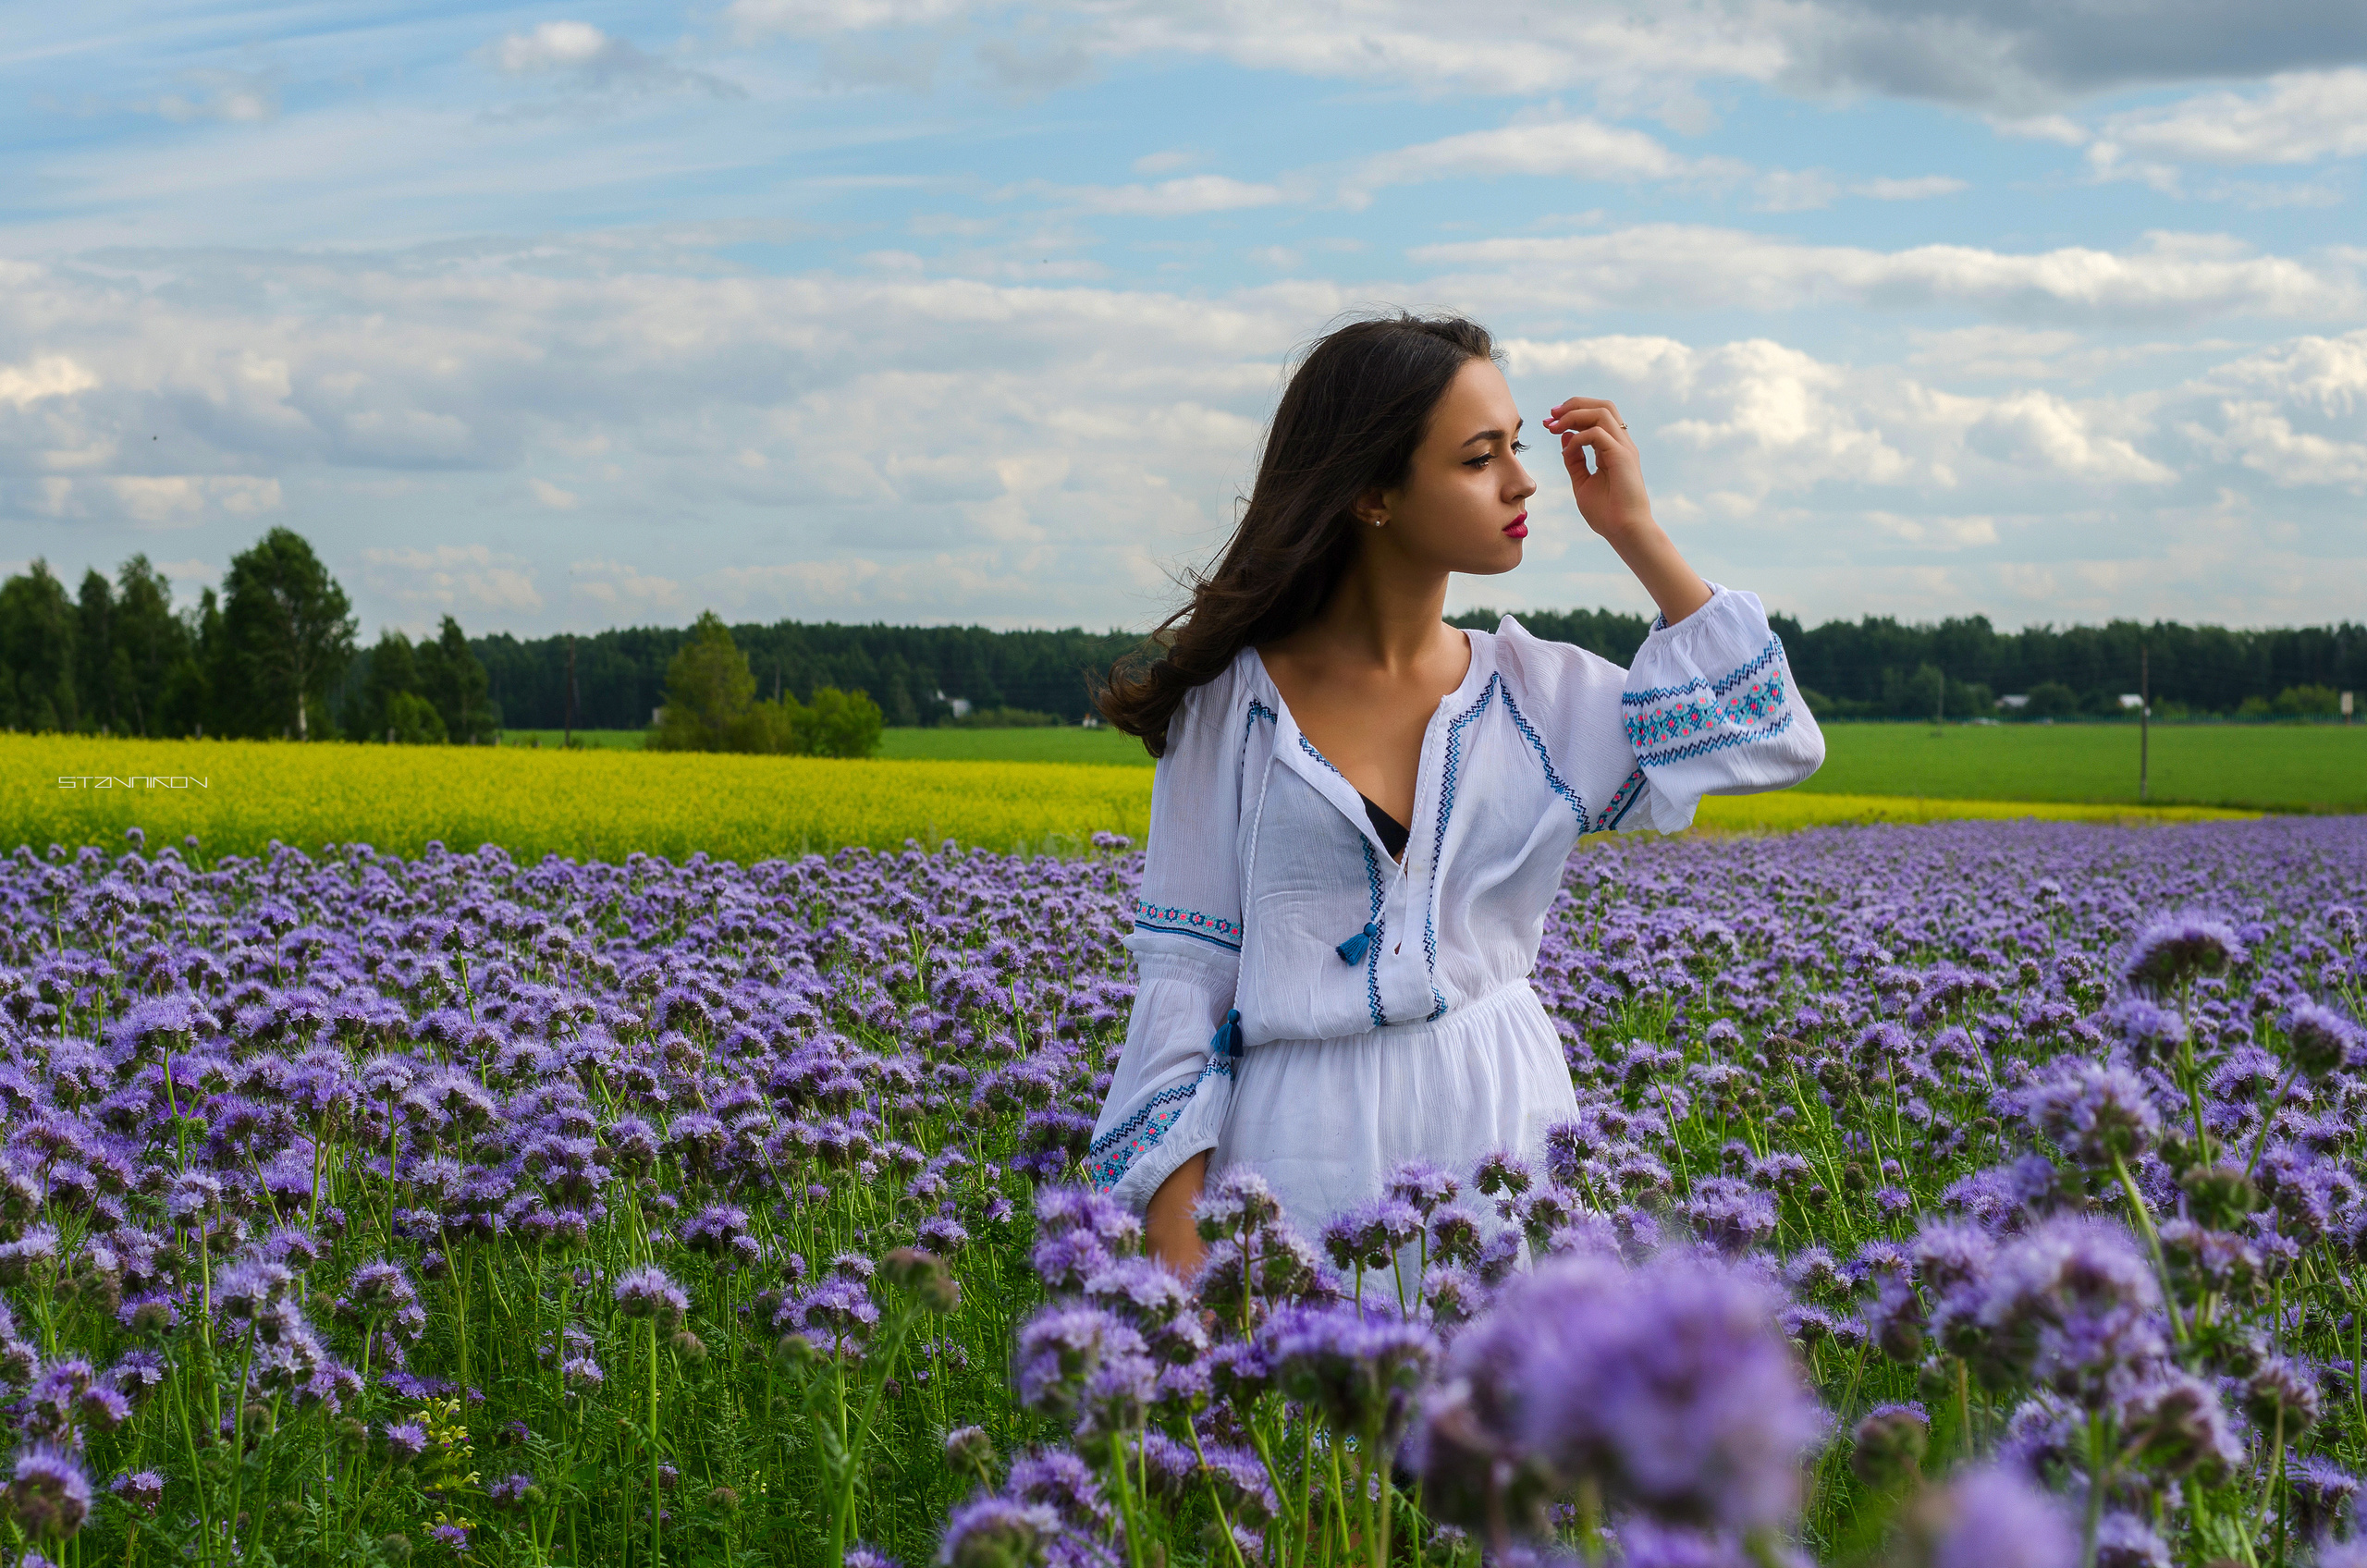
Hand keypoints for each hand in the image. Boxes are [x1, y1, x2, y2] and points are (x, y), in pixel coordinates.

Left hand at [1543, 396, 1652, 542]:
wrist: (1624, 531)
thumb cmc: (1606, 513)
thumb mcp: (1582, 482)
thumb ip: (1574, 460)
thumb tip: (1564, 436)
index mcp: (1613, 448)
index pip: (1596, 417)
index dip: (1571, 414)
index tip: (1548, 423)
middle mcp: (1621, 443)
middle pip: (1602, 406)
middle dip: (1574, 405)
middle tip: (1550, 415)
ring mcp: (1624, 448)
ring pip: (1602, 412)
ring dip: (1574, 415)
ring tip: (1553, 426)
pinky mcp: (1623, 456)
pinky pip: (1598, 433)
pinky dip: (1578, 437)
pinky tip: (1567, 450)